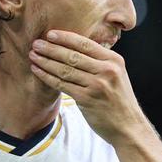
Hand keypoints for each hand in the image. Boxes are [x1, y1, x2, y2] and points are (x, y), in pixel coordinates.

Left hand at [28, 30, 146, 143]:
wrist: (129, 127)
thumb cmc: (119, 101)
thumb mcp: (117, 75)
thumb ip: (101, 62)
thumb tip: (76, 48)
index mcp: (114, 60)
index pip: (85, 44)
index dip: (65, 38)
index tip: (50, 34)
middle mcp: (107, 70)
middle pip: (73, 55)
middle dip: (51, 48)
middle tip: (36, 43)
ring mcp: (97, 85)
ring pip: (65, 69)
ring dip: (46, 61)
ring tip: (33, 55)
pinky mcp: (87, 99)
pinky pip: (62, 85)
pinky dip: (47, 77)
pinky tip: (37, 71)